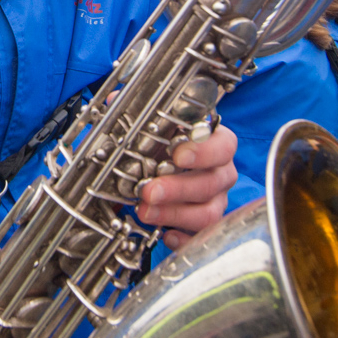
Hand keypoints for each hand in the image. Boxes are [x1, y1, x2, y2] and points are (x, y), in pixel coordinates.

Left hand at [138, 125, 239, 249]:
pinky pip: (203, 236)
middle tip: (149, 191)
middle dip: (179, 187)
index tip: (177, 154)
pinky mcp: (207, 224)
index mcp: (214, 143)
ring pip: (209, 211)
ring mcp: (216, 199)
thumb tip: (114, 100)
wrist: (160, 174)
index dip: (204, 151)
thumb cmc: (162, 149)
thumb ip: (135, 115)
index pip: (224, 144)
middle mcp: (220, 172)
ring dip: (175, 213)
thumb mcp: (148, 129)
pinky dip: (184, 237)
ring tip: (145, 211)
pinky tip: (165, 234)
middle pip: (214, 181)